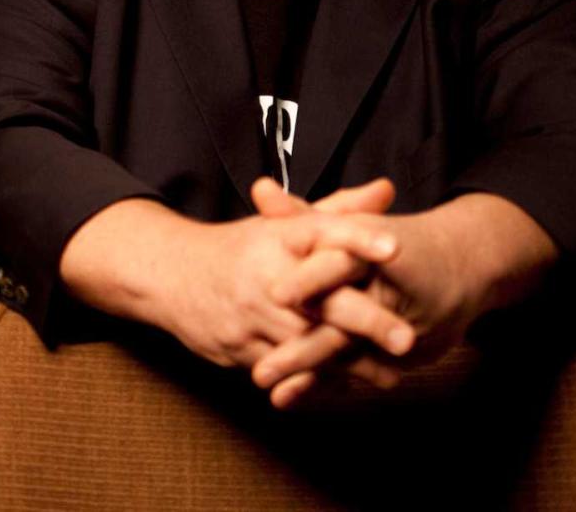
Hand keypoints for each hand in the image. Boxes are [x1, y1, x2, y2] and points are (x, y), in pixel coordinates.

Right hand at [57, 191, 408, 383]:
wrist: (169, 276)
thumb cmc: (241, 249)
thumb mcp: (282, 226)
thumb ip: (339, 211)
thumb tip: (388, 189)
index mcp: (278, 237)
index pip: (323, 231)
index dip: (358, 237)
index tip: (395, 247)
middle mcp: (265, 274)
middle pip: (321, 298)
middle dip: (365, 320)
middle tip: (406, 338)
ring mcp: (250, 314)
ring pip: (306, 343)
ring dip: (348, 362)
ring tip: (389, 376)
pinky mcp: (240, 347)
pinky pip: (284, 368)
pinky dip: (316, 379)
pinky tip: (348, 386)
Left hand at [251, 186, 557, 407]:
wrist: (463, 264)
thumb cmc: (390, 239)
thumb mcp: (348, 224)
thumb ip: (300, 214)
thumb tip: (258, 190)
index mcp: (371, 250)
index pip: (340, 264)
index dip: (310, 278)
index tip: (277, 294)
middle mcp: (383, 291)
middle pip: (342, 320)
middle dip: (304, 346)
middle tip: (265, 364)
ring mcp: (393, 326)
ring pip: (348, 352)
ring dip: (309, 373)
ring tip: (273, 393)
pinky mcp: (397, 353)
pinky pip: (356, 370)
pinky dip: (322, 385)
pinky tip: (287, 399)